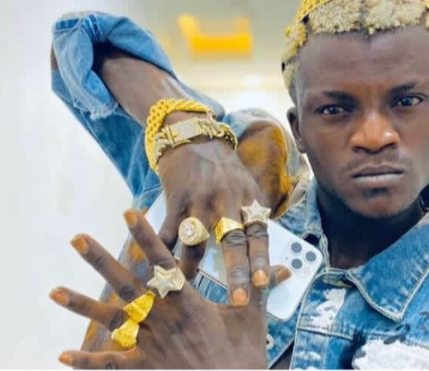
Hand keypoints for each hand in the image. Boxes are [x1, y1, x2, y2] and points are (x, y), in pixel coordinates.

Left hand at [51, 210, 290, 368]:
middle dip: (101, 259)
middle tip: (77, 239)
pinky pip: (112, 365)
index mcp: (187, 301)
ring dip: (81, 305)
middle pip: (126, 283)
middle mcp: (162, 318)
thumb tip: (285, 267)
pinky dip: (87, 362)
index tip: (128, 213)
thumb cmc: (243, 356)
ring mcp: (149, 344)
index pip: (162, 260)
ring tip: (53, 290)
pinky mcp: (145, 368)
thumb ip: (262, 287)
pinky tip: (62, 356)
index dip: (145, 235)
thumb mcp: (254, 317)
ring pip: (109, 321)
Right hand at [157, 137, 270, 306]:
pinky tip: (158, 267)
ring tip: (189, 289)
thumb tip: (258, 249)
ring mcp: (200, 200)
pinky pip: (169, 232)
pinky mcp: (176, 199)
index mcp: (248, 198)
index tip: (262, 282)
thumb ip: (251, 213)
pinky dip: (163, 251)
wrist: (192, 136)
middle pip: (232, 241)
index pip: (259, 233)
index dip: (261, 259)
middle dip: (235, 273)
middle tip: (237, 300)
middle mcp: (226, 200)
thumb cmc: (222, 167)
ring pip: (196, 242)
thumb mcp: (245, 184)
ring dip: (191, 269)